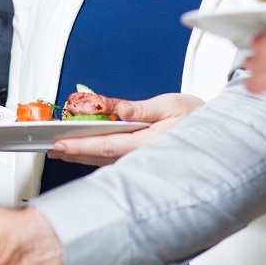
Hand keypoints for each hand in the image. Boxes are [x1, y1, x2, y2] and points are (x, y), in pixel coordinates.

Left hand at [48, 93, 204, 164]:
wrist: (215, 134)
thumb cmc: (196, 118)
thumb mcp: (171, 105)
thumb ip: (143, 108)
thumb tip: (119, 109)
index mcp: (147, 143)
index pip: (106, 146)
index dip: (80, 145)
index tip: (60, 144)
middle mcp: (141, 156)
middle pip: (100, 156)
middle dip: (73, 152)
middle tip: (50, 148)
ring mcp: (141, 159)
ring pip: (104, 159)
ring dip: (81, 153)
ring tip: (59, 149)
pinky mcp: (141, 157)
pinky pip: (113, 157)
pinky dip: (94, 152)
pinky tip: (82, 148)